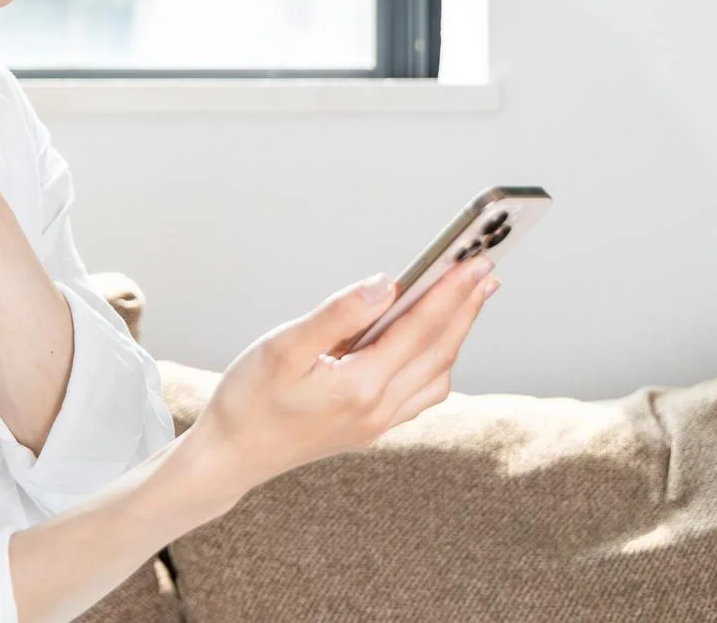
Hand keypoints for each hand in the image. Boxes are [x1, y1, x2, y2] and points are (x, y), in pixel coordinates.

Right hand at [188, 255, 498, 501]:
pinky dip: (436, 364)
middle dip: (465, 308)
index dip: (451, 292)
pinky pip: (420, 395)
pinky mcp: (371, 429)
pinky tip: (432, 346)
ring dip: (455, 336)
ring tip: (465, 300)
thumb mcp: (282, 346)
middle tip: (486, 270)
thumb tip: (385, 285)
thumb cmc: (248, 399)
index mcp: (360, 387)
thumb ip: (337, 314)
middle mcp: (378, 409)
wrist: (230, 456)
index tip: (475, 261)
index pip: (419, 329)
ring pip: (436, 376)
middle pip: (438, 351)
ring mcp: (378, 423)